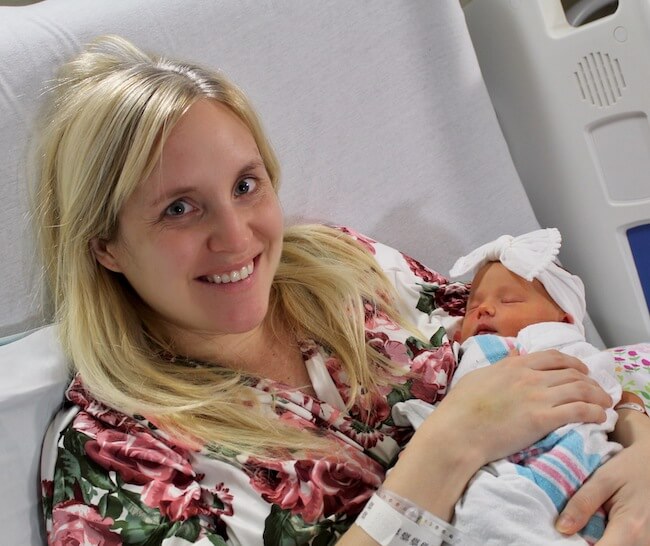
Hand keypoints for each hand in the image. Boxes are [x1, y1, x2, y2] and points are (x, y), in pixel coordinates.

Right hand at [437, 349, 611, 464]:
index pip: (553, 357)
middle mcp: (529, 376)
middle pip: (571, 372)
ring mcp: (537, 396)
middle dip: (590, 380)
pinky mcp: (543, 419)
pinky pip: (578, 411)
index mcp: (514, 365)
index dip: (573, 362)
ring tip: (605, 403)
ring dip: (598, 396)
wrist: (458, 431)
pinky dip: (594, 412)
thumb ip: (501, 366)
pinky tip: (599, 417)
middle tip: (598, 390)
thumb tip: (516, 355)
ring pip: (580, 389)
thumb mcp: (479, 376)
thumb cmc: (461, 407)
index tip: (582, 370)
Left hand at [556, 411, 649, 544]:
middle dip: (581, 544)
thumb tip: (561, 528)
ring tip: (576, 529)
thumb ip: (583, 503)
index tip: (559, 538)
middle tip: (565, 532)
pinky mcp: (644, 543)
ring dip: (591, 542)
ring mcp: (646, 545)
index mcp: (630, 529)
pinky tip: (591, 530)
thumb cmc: (631, 468)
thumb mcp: (604, 479)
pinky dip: (604, 540)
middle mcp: (643, 544)